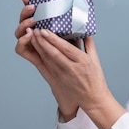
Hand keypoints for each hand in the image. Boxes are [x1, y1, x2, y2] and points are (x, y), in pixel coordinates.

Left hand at [14, 0, 124, 128]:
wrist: (92, 99)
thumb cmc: (95, 79)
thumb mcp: (95, 60)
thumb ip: (89, 44)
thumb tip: (84, 30)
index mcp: (82, 61)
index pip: (65, 48)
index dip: (53, 39)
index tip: (45, 30)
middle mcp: (71, 68)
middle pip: (53, 53)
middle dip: (42, 40)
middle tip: (35, 29)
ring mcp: (63, 75)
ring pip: (47, 59)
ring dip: (39, 47)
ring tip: (32, 35)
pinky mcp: (57, 80)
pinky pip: (46, 65)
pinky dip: (40, 55)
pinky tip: (36, 47)